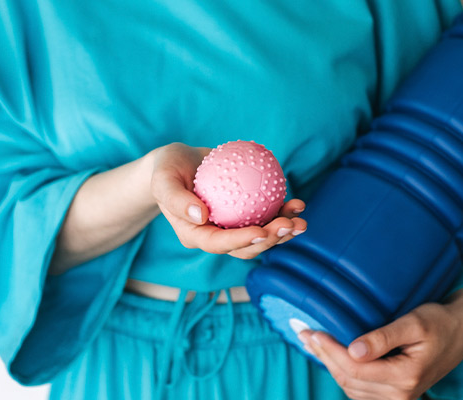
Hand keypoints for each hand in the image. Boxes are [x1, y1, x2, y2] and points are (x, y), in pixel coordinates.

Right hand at [150, 142, 306, 258]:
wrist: (177, 162)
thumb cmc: (166, 169)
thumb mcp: (162, 179)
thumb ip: (175, 199)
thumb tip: (200, 216)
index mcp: (194, 234)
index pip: (218, 243)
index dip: (241, 241)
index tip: (261, 232)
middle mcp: (215, 235)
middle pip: (245, 246)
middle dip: (270, 240)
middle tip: (289, 225)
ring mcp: (232, 226)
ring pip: (260, 236)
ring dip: (283, 231)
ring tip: (300, 219)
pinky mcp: (244, 214)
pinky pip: (266, 216)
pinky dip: (282, 212)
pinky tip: (298, 204)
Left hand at [300, 289, 462, 399]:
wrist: (462, 331)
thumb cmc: (439, 322)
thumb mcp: (414, 322)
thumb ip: (384, 337)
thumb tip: (354, 350)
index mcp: (407, 377)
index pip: (355, 368)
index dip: (329, 350)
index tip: (311, 330)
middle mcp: (401, 394)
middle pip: (349, 379)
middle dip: (323, 355)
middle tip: (303, 331)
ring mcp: (397, 398)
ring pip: (350, 386)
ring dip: (328, 363)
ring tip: (310, 340)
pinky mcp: (393, 394)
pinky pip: (358, 388)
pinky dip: (340, 371)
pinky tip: (327, 354)